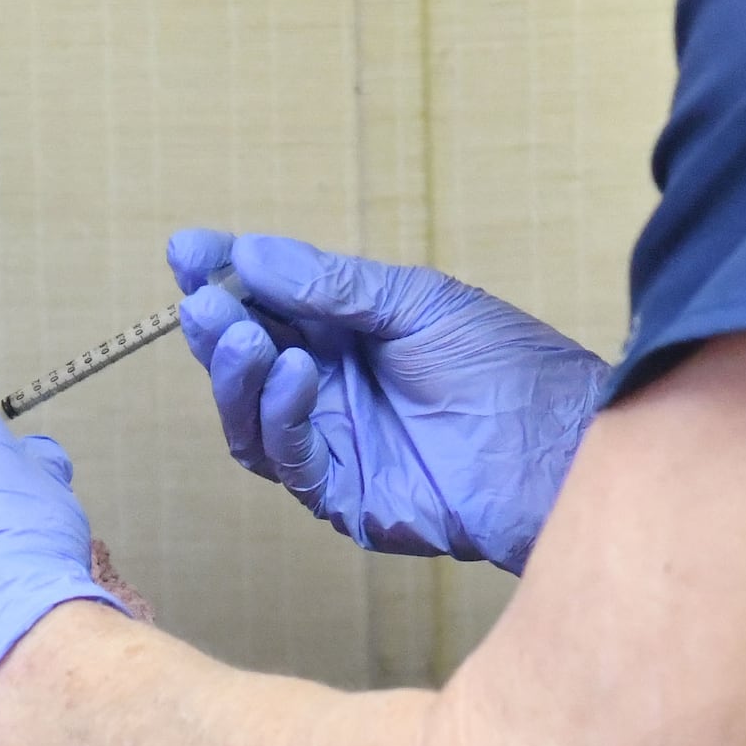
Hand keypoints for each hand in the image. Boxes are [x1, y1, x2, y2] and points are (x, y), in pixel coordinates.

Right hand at [168, 229, 608, 569]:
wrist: (559, 446)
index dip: (224, 277)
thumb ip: (330, 286)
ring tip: (243, 335)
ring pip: (249, 415)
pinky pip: (287, 457)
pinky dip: (279, 412)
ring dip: (235, 374)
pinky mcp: (342, 494)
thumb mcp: (417, 303)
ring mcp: (333, 442)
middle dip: (217, 326)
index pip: (266, 301)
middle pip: (245, 359)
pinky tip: (294, 372)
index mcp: (347, 333)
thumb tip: (249, 251)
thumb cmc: (508, 367)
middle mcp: (330, 387)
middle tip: (203, 300)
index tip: (187, 252)